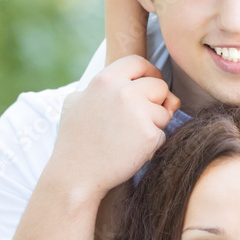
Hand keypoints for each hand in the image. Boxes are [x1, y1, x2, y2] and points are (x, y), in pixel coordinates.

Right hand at [49, 55, 180, 198]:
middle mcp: (123, 91)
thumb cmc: (75, 141)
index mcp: (105, 80)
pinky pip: (163, 133)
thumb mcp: (76, 102)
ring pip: (164, 111)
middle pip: (159, 86)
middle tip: (139, 120)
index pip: (138, 62)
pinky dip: (152, 143)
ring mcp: (138, 112)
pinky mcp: (150, 134)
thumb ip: (101, 87)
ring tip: (128, 138)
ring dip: (154, 125)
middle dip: (155, 102)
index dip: (149, 73)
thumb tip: (133, 81)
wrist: (75, 176)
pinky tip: (131, 151)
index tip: (150, 85)